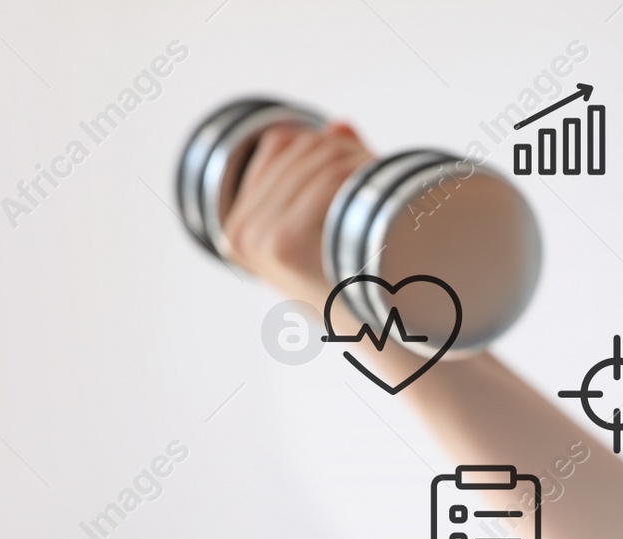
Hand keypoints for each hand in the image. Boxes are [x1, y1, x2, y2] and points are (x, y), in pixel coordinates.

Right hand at [220, 121, 371, 306]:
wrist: (374, 329)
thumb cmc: (359, 276)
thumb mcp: (334, 220)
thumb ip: (332, 169)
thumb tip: (339, 124)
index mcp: (240, 223)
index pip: (277, 143)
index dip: (323, 139)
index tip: (358, 157)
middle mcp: (238, 231)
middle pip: (296, 148)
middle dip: (343, 149)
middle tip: (380, 168)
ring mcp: (256, 239)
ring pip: (315, 161)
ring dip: (356, 161)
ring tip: (384, 182)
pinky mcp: (281, 244)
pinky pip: (324, 185)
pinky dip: (358, 179)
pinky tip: (378, 193)